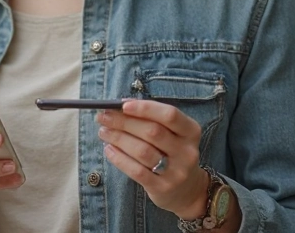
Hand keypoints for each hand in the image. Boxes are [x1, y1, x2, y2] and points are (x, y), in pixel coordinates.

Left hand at [96, 100, 209, 219]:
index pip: (169, 115)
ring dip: (118, 139)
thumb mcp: (171, 133)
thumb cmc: (171, 152)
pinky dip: (119, 158)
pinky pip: (136, 171)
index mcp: (191, 131)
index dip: (145, 108)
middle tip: (104, 117)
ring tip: (103, 132)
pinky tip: (109, 150)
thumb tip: (122, 104)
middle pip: (152, 132)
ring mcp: (176, 171)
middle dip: (124, 122)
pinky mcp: (162, 187)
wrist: (186, 190)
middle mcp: (187, 151)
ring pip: (142, 151)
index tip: (122, 105)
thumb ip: (151, 118)